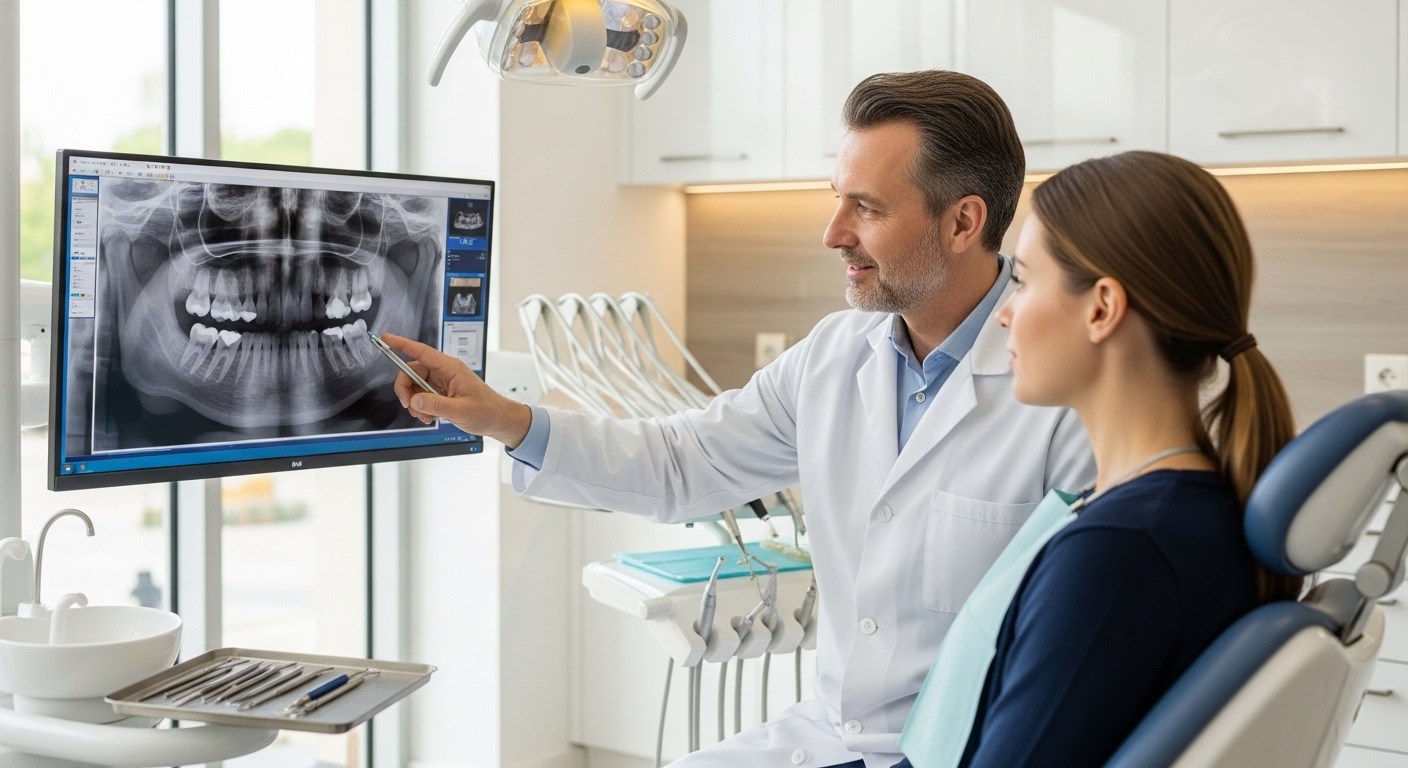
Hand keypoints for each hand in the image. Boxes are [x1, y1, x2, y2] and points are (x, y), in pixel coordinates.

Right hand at [378, 332, 531, 448]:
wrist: (498, 420)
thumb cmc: (487, 411)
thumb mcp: (460, 410)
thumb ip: (436, 405)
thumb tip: (415, 400)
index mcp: (451, 368)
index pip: (422, 352)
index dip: (402, 344)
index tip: (386, 338)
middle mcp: (444, 372)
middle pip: (411, 372)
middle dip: (406, 390)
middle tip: (410, 407)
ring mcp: (442, 382)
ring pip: (414, 386)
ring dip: (414, 403)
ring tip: (426, 416)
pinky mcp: (441, 393)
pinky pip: (421, 396)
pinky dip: (420, 407)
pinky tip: (430, 417)